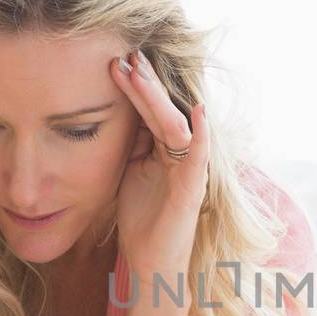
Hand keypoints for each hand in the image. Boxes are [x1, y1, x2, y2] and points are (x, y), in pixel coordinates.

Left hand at [108, 48, 209, 279]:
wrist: (151, 260)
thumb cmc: (142, 217)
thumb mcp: (128, 170)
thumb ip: (129, 143)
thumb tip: (117, 113)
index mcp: (163, 148)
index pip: (148, 110)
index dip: (134, 87)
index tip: (114, 61)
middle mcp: (180, 152)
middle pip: (162, 109)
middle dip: (144, 83)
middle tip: (126, 55)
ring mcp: (188, 168)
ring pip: (174, 124)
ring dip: (157, 98)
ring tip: (141, 72)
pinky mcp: (192, 187)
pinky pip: (198, 155)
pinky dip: (201, 133)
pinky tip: (199, 111)